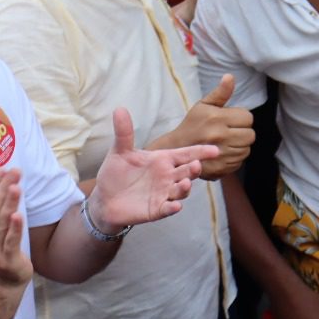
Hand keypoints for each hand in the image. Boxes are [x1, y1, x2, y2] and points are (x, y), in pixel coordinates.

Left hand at [90, 108, 218, 230]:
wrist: (103, 198)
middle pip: (186, 172)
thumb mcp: (120, 151)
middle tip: (197, 164)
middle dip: (194, 169)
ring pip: (180, 191)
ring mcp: (163, 194)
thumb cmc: (116, 173)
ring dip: (184, 188)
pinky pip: (167, 209)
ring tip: (185, 183)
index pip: (186, 154)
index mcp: (162, 160)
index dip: (200, 151)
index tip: (215, 149)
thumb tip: (120, 108)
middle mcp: (167, 177)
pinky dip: (172, 207)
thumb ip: (124, 132)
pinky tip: (175, 206)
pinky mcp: (156, 210)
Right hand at [175, 75, 254, 179]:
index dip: (241, 118)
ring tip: (225, 142)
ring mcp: (221, 154)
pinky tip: (223, 153)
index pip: (248, 118)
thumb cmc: (191, 125)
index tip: (230, 119)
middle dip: (242, 132)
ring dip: (239, 146)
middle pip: (250, 135)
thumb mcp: (203, 105)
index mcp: (217, 118)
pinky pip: (240, 162)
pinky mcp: (221, 168)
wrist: (176, 149)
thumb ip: (220, 92)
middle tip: (229, 131)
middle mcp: (221, 136)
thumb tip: (230, 77)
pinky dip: (234, 158)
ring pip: (246, 149)